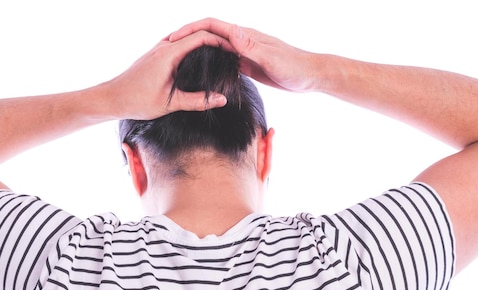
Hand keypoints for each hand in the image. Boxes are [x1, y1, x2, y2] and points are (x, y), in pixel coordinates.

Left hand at [104, 30, 230, 119]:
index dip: (220, 41)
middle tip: (231, 51)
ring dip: (203, 42)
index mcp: (169, 54)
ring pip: (186, 38)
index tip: (234, 50)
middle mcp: (164, 47)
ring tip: (220, 54)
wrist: (112, 98)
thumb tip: (222, 99)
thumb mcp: (170, 104)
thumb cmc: (137, 101)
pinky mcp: (155, 55)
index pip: (200, 37)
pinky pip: (178, 44)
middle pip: (195, 34)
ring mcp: (158, 49)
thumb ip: (198, 101)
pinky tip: (199, 61)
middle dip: (215, 40)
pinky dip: (191, 48)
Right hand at [169, 18, 316, 92]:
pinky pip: (224, 60)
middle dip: (188, 38)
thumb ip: (250, 47)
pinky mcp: (248, 64)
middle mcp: (242, 41)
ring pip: (215, 47)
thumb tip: (231, 30)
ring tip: (178, 62)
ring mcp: (245, 52)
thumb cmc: (294, 67)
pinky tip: (202, 74)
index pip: (212, 26)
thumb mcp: (271, 58)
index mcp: (245, 36)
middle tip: (167, 51)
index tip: (172, 38)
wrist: (310, 75)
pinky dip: (211, 63)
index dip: (190, 29)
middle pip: (209, 34)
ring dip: (197, 51)